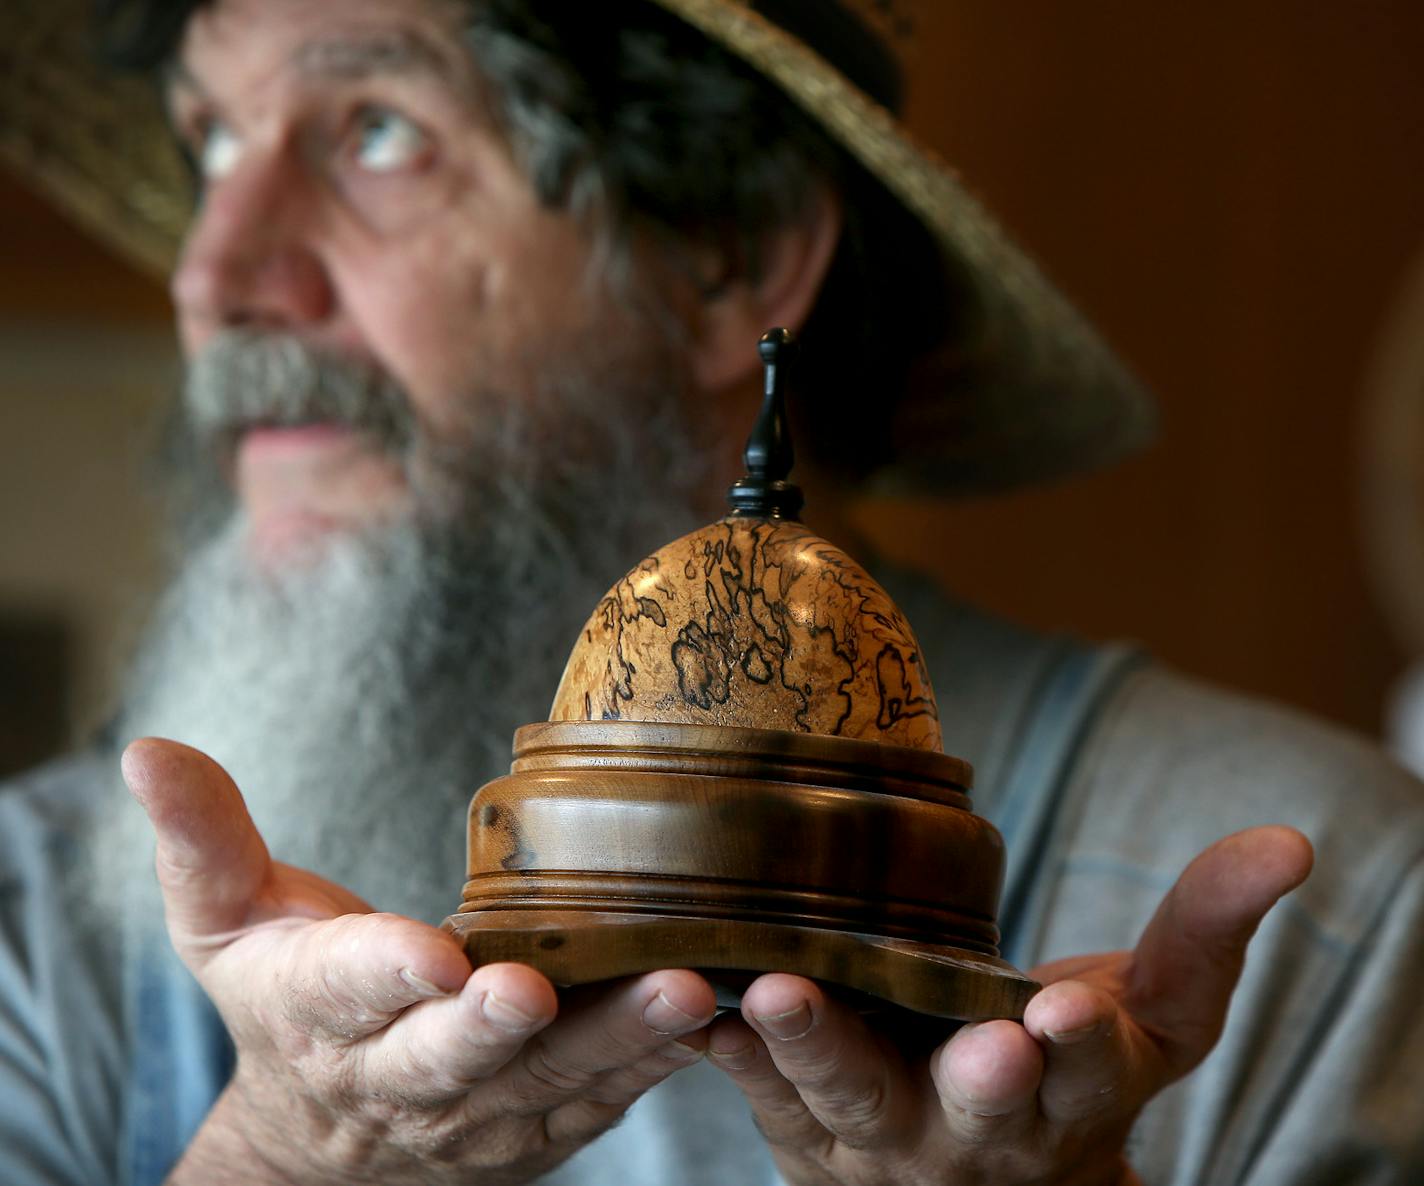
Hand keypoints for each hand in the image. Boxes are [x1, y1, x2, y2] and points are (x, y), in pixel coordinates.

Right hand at [122, 738, 716, 1185]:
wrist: (324, 1139)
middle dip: (491, 1027)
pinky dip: (656, 1064)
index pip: (348, 988)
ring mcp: (478, 1112)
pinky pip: (603, 1099)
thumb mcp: (224, 922)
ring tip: (683, 991)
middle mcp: (398, 1076)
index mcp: (319, 1012)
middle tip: (536, 990)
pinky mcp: (542, 1125)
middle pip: (447, 1056)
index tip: (433, 952)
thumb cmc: (283, 998)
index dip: (388, 971)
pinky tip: (714, 1013)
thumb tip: (145, 748)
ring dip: (617, 1041)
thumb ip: (201, 837)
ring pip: (550, 1081)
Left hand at [706, 826, 1312, 1184]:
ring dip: (818, 1046)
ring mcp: (878, 1127)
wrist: (970, 1170)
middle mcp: (974, 1125)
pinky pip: (754, 1084)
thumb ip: (1209, 928)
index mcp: (1067, 1096)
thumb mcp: (1151, 1015)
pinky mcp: (796, 1115)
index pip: (1086, 1076)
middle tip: (982, 1047)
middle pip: (975, 1107)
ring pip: (848, 1095)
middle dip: (978, 1080)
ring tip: (785, 993)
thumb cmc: (1062, 1070)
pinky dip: (727, 1045)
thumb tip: (1291, 842)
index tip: (1067, 1016)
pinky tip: (699, 1001)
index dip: (1080, 1050)